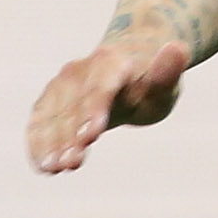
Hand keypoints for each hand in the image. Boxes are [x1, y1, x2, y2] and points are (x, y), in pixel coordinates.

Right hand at [27, 38, 189, 174]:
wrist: (127, 66)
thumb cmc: (150, 82)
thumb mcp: (165, 83)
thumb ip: (168, 72)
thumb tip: (179, 48)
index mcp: (112, 63)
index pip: (101, 88)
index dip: (94, 111)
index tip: (92, 135)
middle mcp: (80, 70)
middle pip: (73, 107)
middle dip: (70, 136)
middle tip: (70, 164)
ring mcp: (61, 84)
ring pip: (53, 116)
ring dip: (51, 143)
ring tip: (54, 169)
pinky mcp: (49, 100)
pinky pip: (39, 122)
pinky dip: (38, 143)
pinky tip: (43, 166)